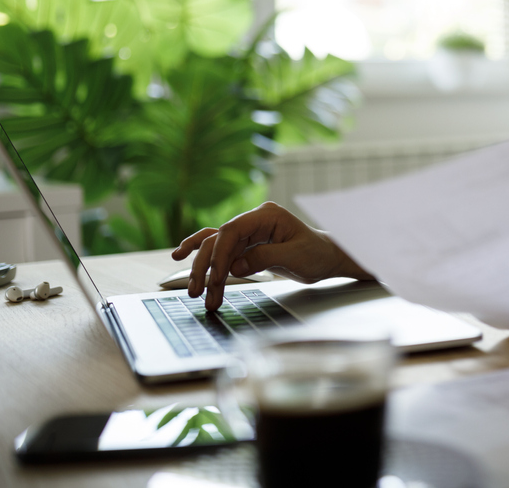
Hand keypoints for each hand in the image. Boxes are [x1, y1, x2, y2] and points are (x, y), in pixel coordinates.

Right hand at [171, 202, 370, 310]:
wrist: (327, 258)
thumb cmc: (317, 254)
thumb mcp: (295, 256)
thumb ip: (265, 258)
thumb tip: (235, 267)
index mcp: (267, 215)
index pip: (232, 231)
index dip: (219, 255)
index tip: (216, 278)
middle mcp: (254, 220)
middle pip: (219, 239)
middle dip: (207, 266)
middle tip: (199, 292)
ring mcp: (249, 231)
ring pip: (216, 247)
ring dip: (204, 270)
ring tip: (197, 293)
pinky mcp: (247, 244)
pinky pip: (221, 249)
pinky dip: (204, 257)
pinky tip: (181, 257)